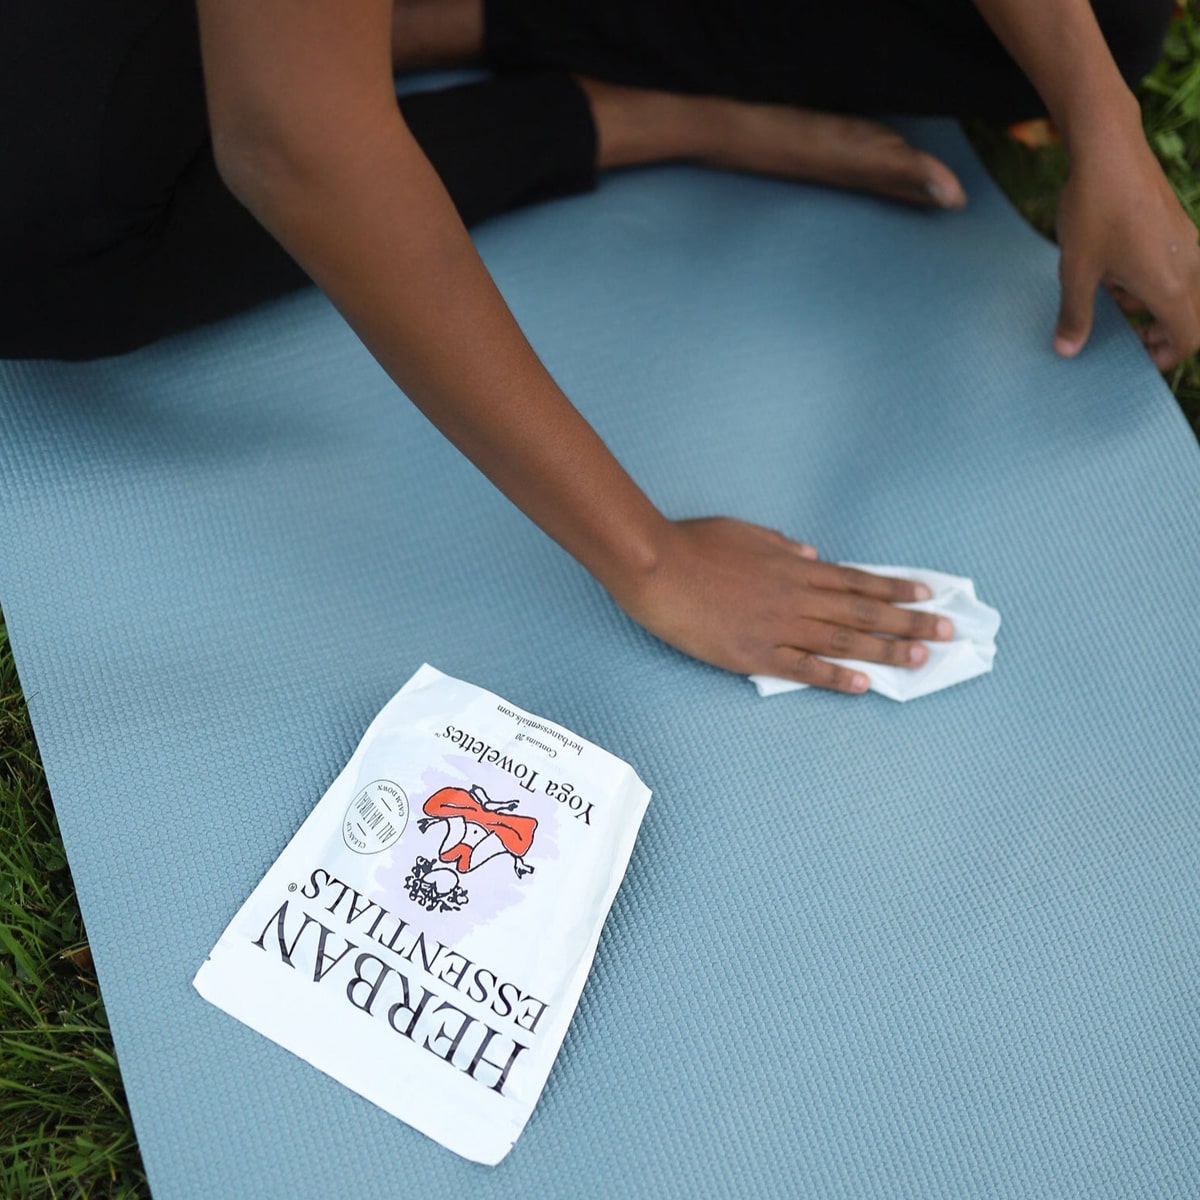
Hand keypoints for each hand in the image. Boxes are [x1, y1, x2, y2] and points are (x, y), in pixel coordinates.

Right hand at [614, 517, 954, 692]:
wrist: (657, 568)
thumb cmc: (694, 545)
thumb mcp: (745, 532)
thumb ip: (781, 545)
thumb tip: (812, 554)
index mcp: (794, 568)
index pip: (856, 581)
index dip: (894, 590)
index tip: (927, 594)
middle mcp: (796, 597)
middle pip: (862, 613)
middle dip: (908, 622)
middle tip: (946, 631)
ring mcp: (778, 627)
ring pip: (843, 641)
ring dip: (886, 651)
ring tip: (922, 659)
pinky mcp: (754, 654)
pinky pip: (803, 668)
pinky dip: (835, 677)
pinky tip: (864, 685)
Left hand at [1055, 111, 1199, 369]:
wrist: (1109, 149)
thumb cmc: (1093, 211)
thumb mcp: (1076, 270)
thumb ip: (1075, 315)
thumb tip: (1066, 352)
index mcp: (1170, 285)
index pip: (1188, 339)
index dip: (1164, 357)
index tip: (1134, 357)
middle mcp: (1190, 265)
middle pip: (1191, 319)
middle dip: (1159, 334)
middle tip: (1125, 337)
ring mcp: (1189, 243)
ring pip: (1183, 293)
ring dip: (1153, 306)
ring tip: (1112, 300)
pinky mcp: (1180, 227)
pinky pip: (1178, 268)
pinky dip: (1153, 281)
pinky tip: (1116, 270)